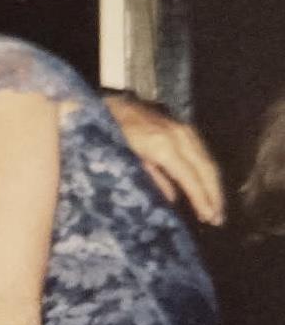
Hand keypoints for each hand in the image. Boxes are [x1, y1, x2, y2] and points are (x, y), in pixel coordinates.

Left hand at [103, 94, 223, 224]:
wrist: (107, 105)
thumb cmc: (110, 135)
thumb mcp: (125, 160)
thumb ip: (151, 178)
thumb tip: (173, 200)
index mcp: (163, 146)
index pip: (190, 176)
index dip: (201, 198)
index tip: (209, 218)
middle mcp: (178, 135)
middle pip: (206, 168)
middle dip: (214, 194)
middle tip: (218, 219)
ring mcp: (182, 128)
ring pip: (207, 159)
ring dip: (214, 184)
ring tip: (216, 207)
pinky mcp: (181, 126)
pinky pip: (201, 151)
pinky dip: (207, 170)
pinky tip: (207, 185)